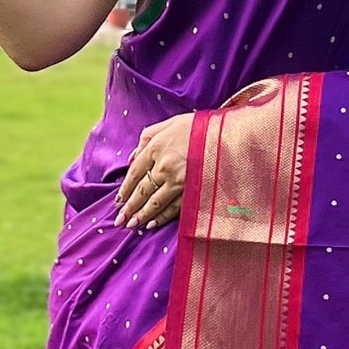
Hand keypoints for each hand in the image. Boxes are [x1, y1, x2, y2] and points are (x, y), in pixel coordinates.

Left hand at [113, 114, 194, 230]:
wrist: (229, 134)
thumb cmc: (200, 126)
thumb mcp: (171, 123)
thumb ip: (148, 136)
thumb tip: (132, 157)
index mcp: (157, 147)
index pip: (135, 172)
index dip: (125, 188)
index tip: (119, 200)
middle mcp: (164, 165)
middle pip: (142, 191)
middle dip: (129, 208)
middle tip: (119, 221)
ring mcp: (179, 180)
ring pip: (155, 202)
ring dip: (141, 216)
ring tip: (131, 225)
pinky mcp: (193, 190)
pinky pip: (174, 207)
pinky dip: (162, 217)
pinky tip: (152, 224)